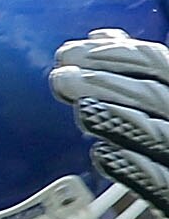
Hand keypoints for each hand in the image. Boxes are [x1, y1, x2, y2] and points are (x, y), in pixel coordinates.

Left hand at [51, 31, 168, 218]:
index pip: (157, 62)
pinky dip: (132, 167)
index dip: (117, 54)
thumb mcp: (154, 100)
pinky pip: (159, 181)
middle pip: (155, 94)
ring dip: (116, 117)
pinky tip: (101, 155)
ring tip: (78, 108)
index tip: (72, 50)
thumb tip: (100, 37)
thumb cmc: (160, 147)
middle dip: (107, 80)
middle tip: (60, 76)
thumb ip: (133, 69)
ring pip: (157, 133)